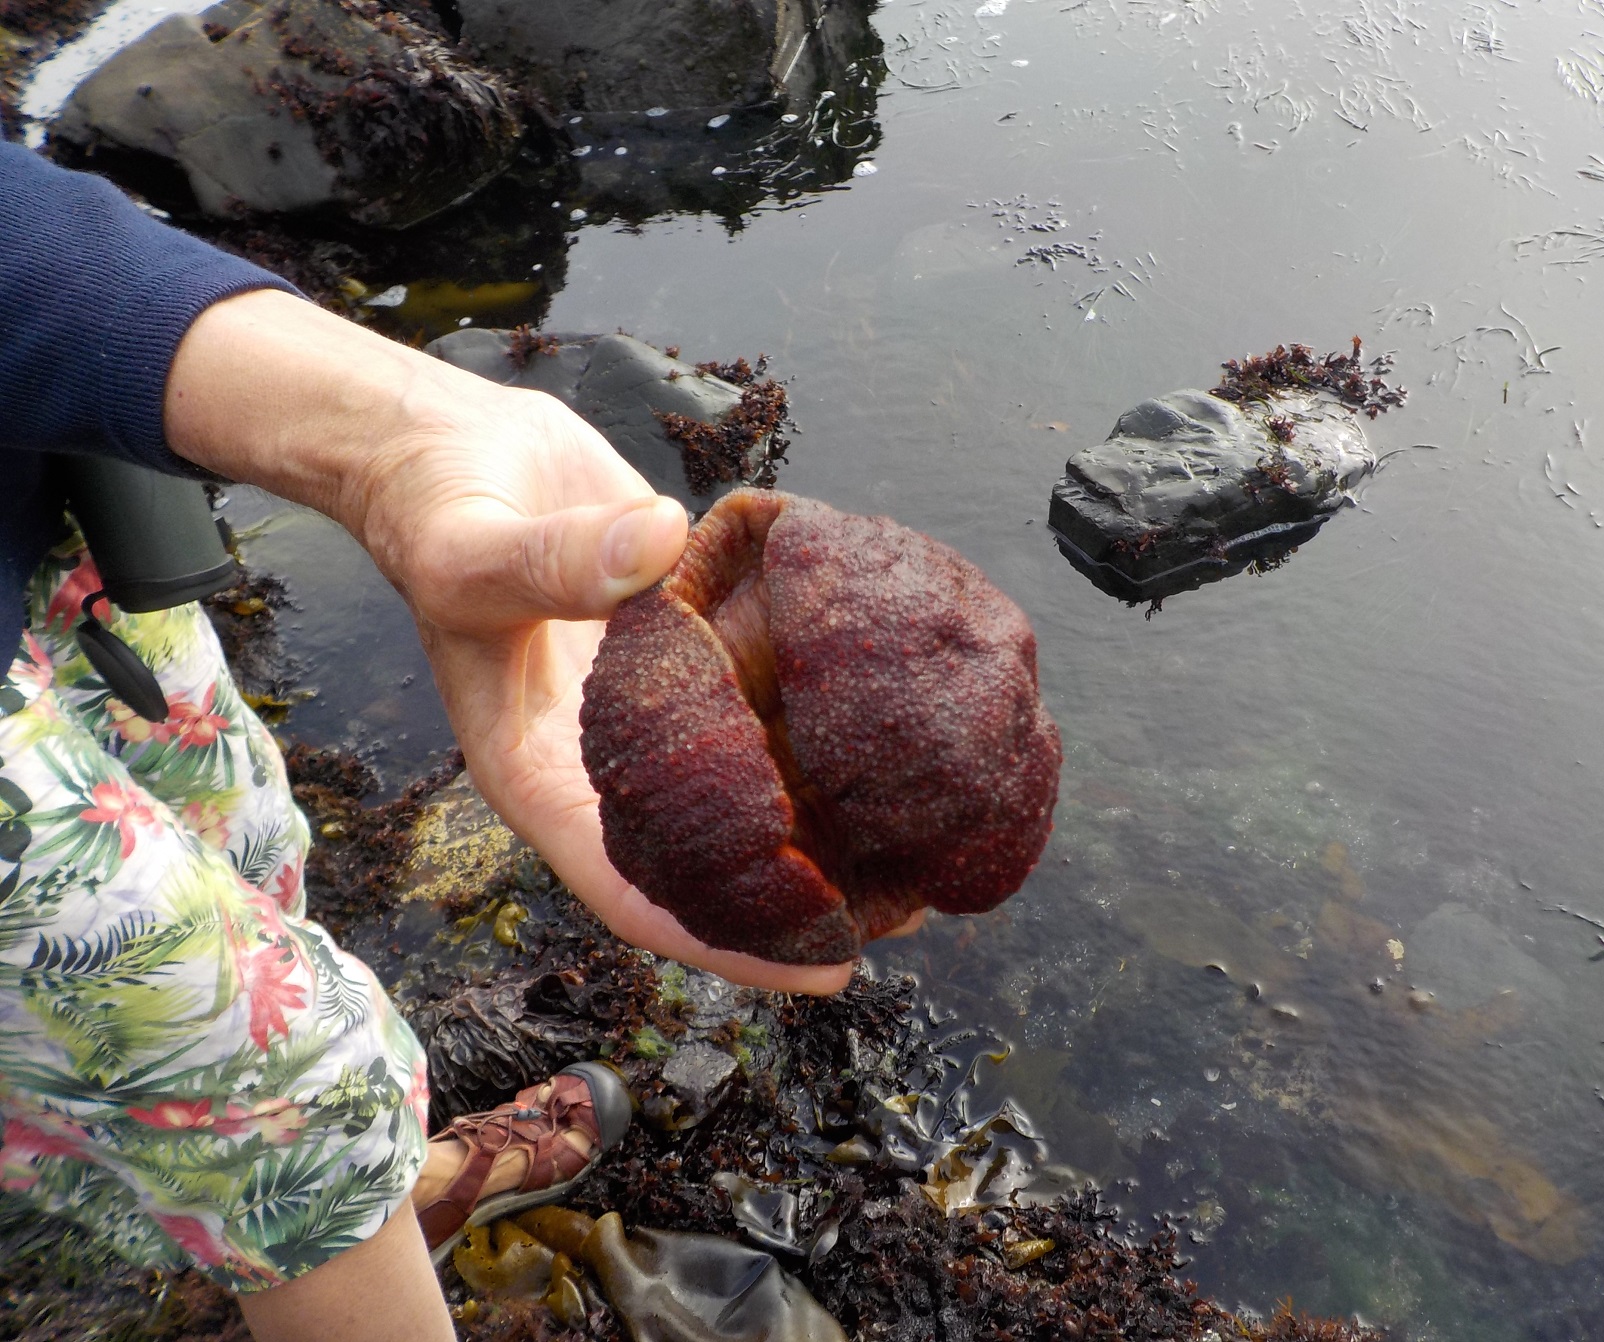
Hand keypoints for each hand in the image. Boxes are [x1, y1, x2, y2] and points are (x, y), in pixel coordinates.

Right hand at [166, 290, 855, 993]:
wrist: (448, 446)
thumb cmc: (434, 513)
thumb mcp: (470, 550)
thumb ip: (552, 563)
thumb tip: (657, 545)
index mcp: (545, 777)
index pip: (638, 891)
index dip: (729, 942)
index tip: (827, 971)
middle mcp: (610, 757)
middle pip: (708, 857)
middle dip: (799, 896)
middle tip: (907, 911)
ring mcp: (657, 704)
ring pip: (747, 778)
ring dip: (823, 811)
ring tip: (925, 837)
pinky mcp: (691, 641)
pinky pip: (760, 688)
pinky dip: (814, 707)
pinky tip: (893, 714)